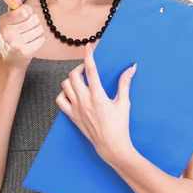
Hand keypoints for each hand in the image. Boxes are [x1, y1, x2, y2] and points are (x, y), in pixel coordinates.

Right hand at [0, 0, 45, 69]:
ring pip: (39, 29)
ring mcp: (16, 43)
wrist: (9, 60)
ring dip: (38, 31)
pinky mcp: (25, 52)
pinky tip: (32, 43)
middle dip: (34, 22)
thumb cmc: (11, 37)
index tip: (25, 14)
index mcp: (3, 22)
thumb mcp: (9, 22)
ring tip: (30, 35)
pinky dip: (40, 40)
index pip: (24, 11)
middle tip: (28, 27)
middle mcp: (7, 33)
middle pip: (34, 19)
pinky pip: (42, 39)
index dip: (28, 11)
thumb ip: (14, 9)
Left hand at [55, 42, 136, 161]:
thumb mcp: (124, 103)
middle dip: (79, 68)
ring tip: (80, 81)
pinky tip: (72, 94)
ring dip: (71, 80)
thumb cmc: (120, 125)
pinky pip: (60, 100)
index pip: (91, 70)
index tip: (88, 47)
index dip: (88, 56)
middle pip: (74, 75)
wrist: (111, 145)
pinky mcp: (72, 116)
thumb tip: (132, 67)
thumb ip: (125, 83)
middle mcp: (85, 101)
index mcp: (98, 96)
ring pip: (65, 86)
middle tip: (87, 69)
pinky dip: (63, 93)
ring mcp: (76, 109)